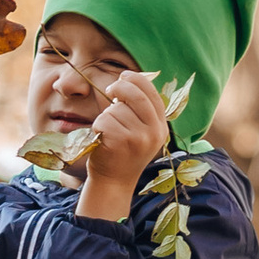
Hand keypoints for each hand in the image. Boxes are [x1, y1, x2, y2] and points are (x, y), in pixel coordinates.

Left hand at [74, 67, 171, 222]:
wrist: (113, 182)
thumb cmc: (123, 153)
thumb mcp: (142, 133)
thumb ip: (141, 111)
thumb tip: (130, 78)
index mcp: (160, 128)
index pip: (152, 94)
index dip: (136, 80)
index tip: (124, 76)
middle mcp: (153, 132)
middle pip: (135, 95)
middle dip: (120, 87)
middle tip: (110, 90)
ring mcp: (138, 138)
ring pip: (116, 108)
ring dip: (107, 115)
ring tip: (109, 131)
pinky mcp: (120, 142)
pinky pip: (104, 120)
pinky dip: (98, 126)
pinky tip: (102, 138)